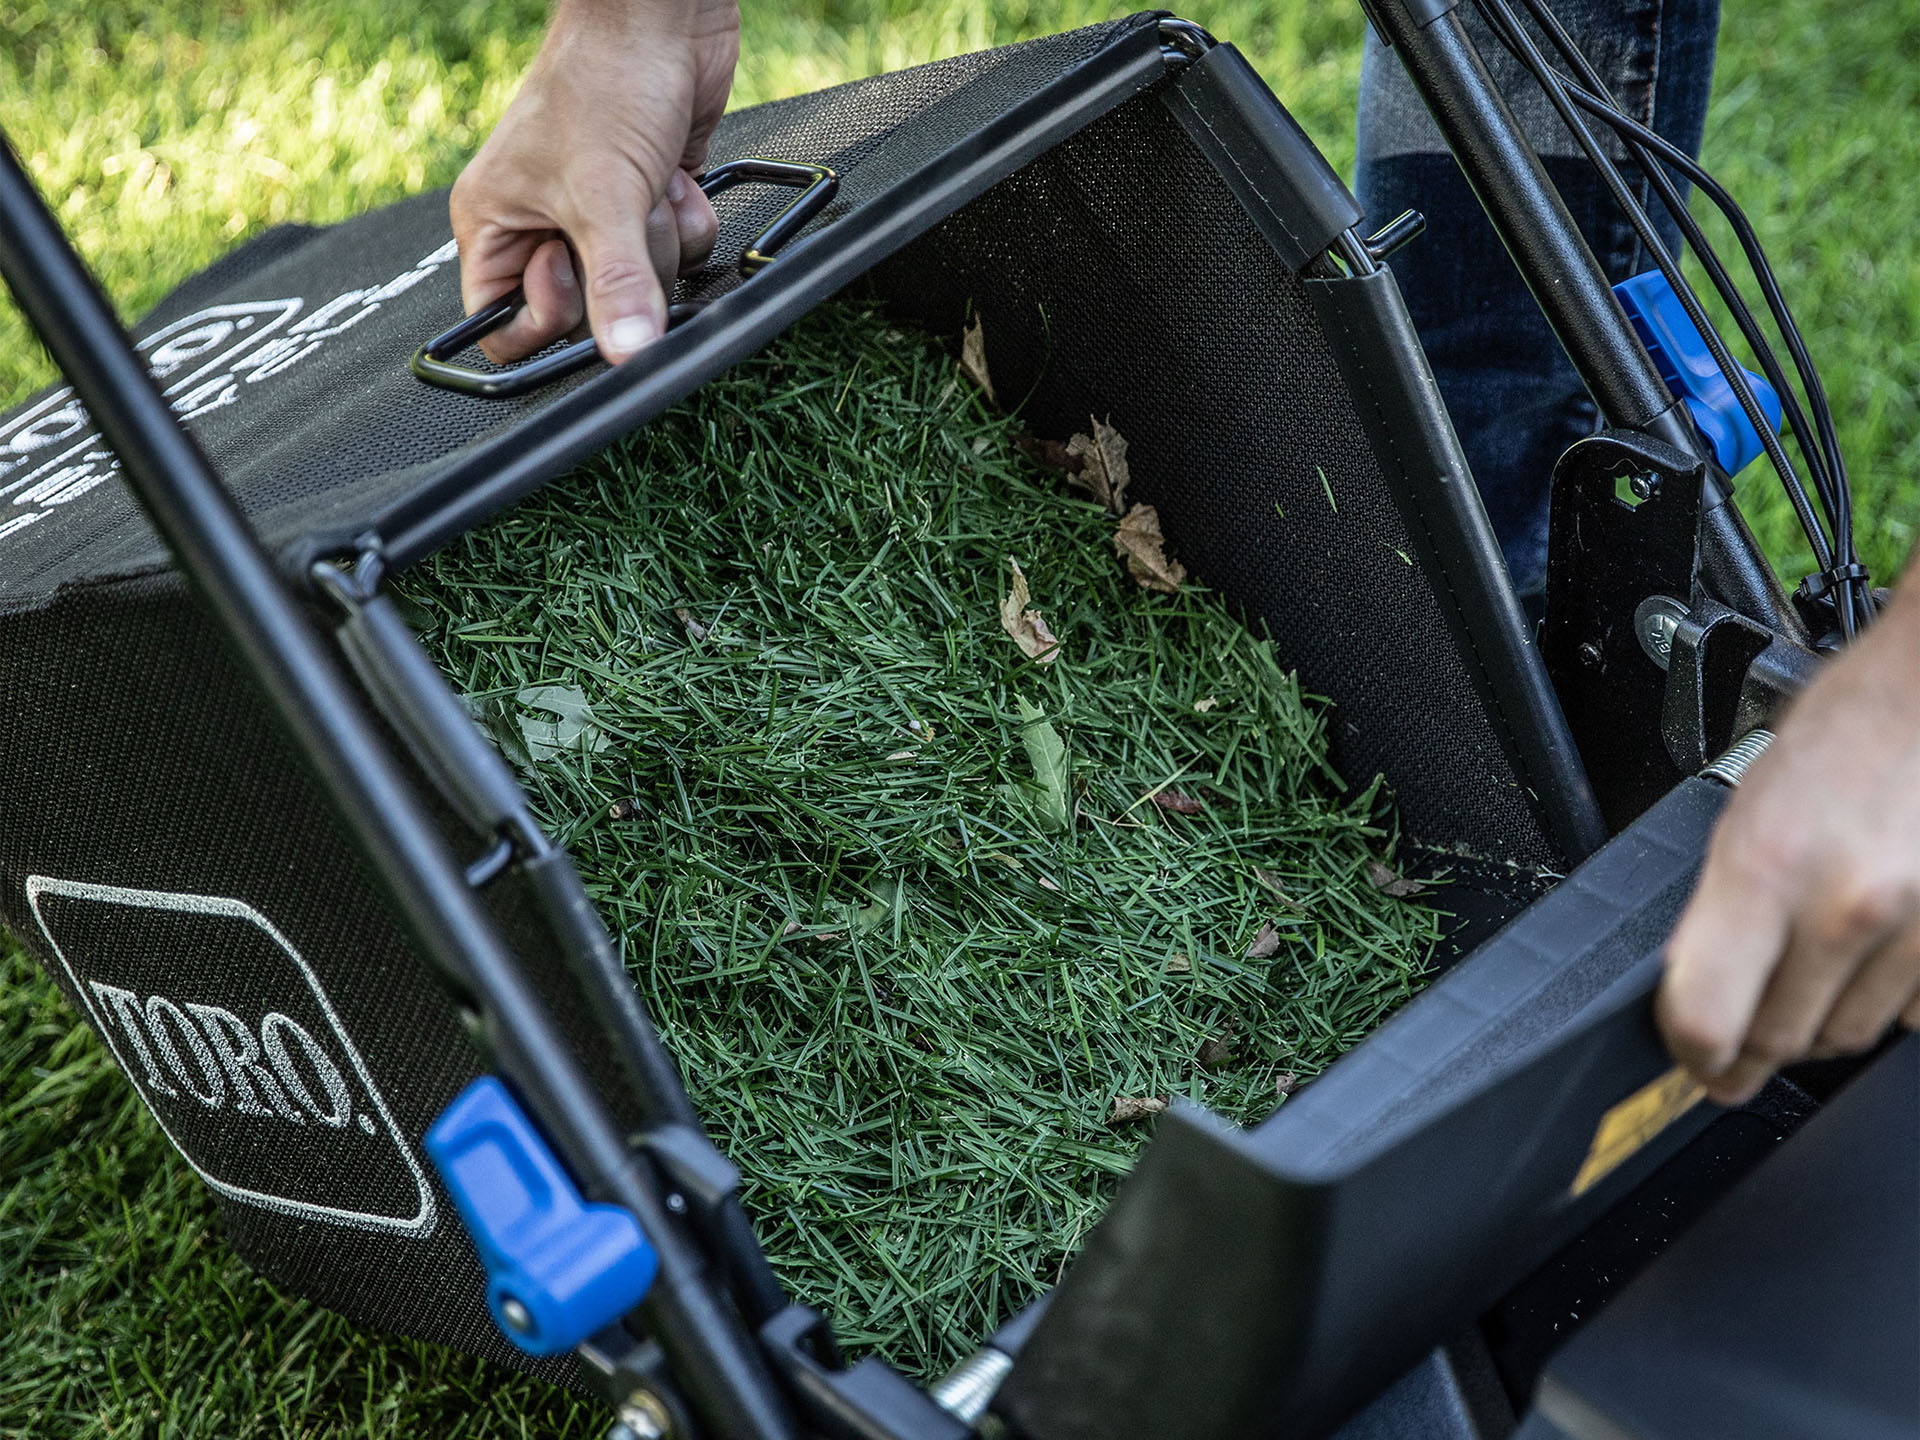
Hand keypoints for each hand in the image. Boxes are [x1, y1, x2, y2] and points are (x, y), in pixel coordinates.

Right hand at [450, 0, 740, 363]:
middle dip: (620, 268)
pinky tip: (675, 177)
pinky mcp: (650, 205)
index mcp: (497, 226)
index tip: (571, 272)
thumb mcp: (603, 195)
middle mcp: (544, 226)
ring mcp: (602, 217)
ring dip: (660, 238)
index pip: (505, 326)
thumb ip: (616, 283)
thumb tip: (626, 355)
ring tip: (648, 185)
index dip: (545, 320)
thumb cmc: (605, 78)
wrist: (663, 17)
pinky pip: (679, 255)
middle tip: (620, 215)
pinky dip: (688, 221)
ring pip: (641, 286)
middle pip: (586, 313)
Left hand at [1660, 562, 1919, 1103]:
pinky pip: (1910, 1012)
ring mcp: (1913, 928)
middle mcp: (1842, 906)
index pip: (1707, 1018)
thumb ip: (1721, 907)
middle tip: (1731, 1051)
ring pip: (1846, 1035)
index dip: (1690, 1052)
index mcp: (1765, 870)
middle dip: (1748, 1052)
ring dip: (1816, 1027)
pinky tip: (1869, 956)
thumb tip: (1696, 987)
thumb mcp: (1746, 812)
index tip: (1688, 1059)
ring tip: (1803, 980)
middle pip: (1780, 1041)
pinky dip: (1884, 1000)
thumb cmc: (1846, 733)